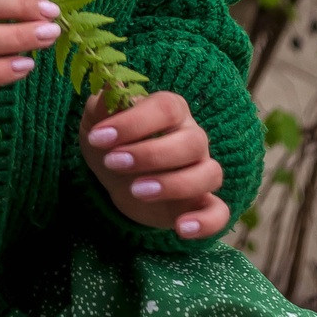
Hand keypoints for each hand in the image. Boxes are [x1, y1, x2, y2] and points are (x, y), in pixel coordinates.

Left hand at [80, 91, 228, 239]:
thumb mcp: (97, 122)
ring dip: (175, 184)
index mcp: (172, 111)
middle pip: (192, 141)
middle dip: (150, 154)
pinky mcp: (200, 204)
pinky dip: (206, 222)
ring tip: (137, 191)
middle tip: (114, 163)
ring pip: (210, 174)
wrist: (117, 180)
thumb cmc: (111, 143)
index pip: (166, 108)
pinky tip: (180, 229)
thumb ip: (102, 105)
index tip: (99, 138)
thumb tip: (110, 88)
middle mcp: (193, 138)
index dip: (134, 122)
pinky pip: (219, 213)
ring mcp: (200, 171)